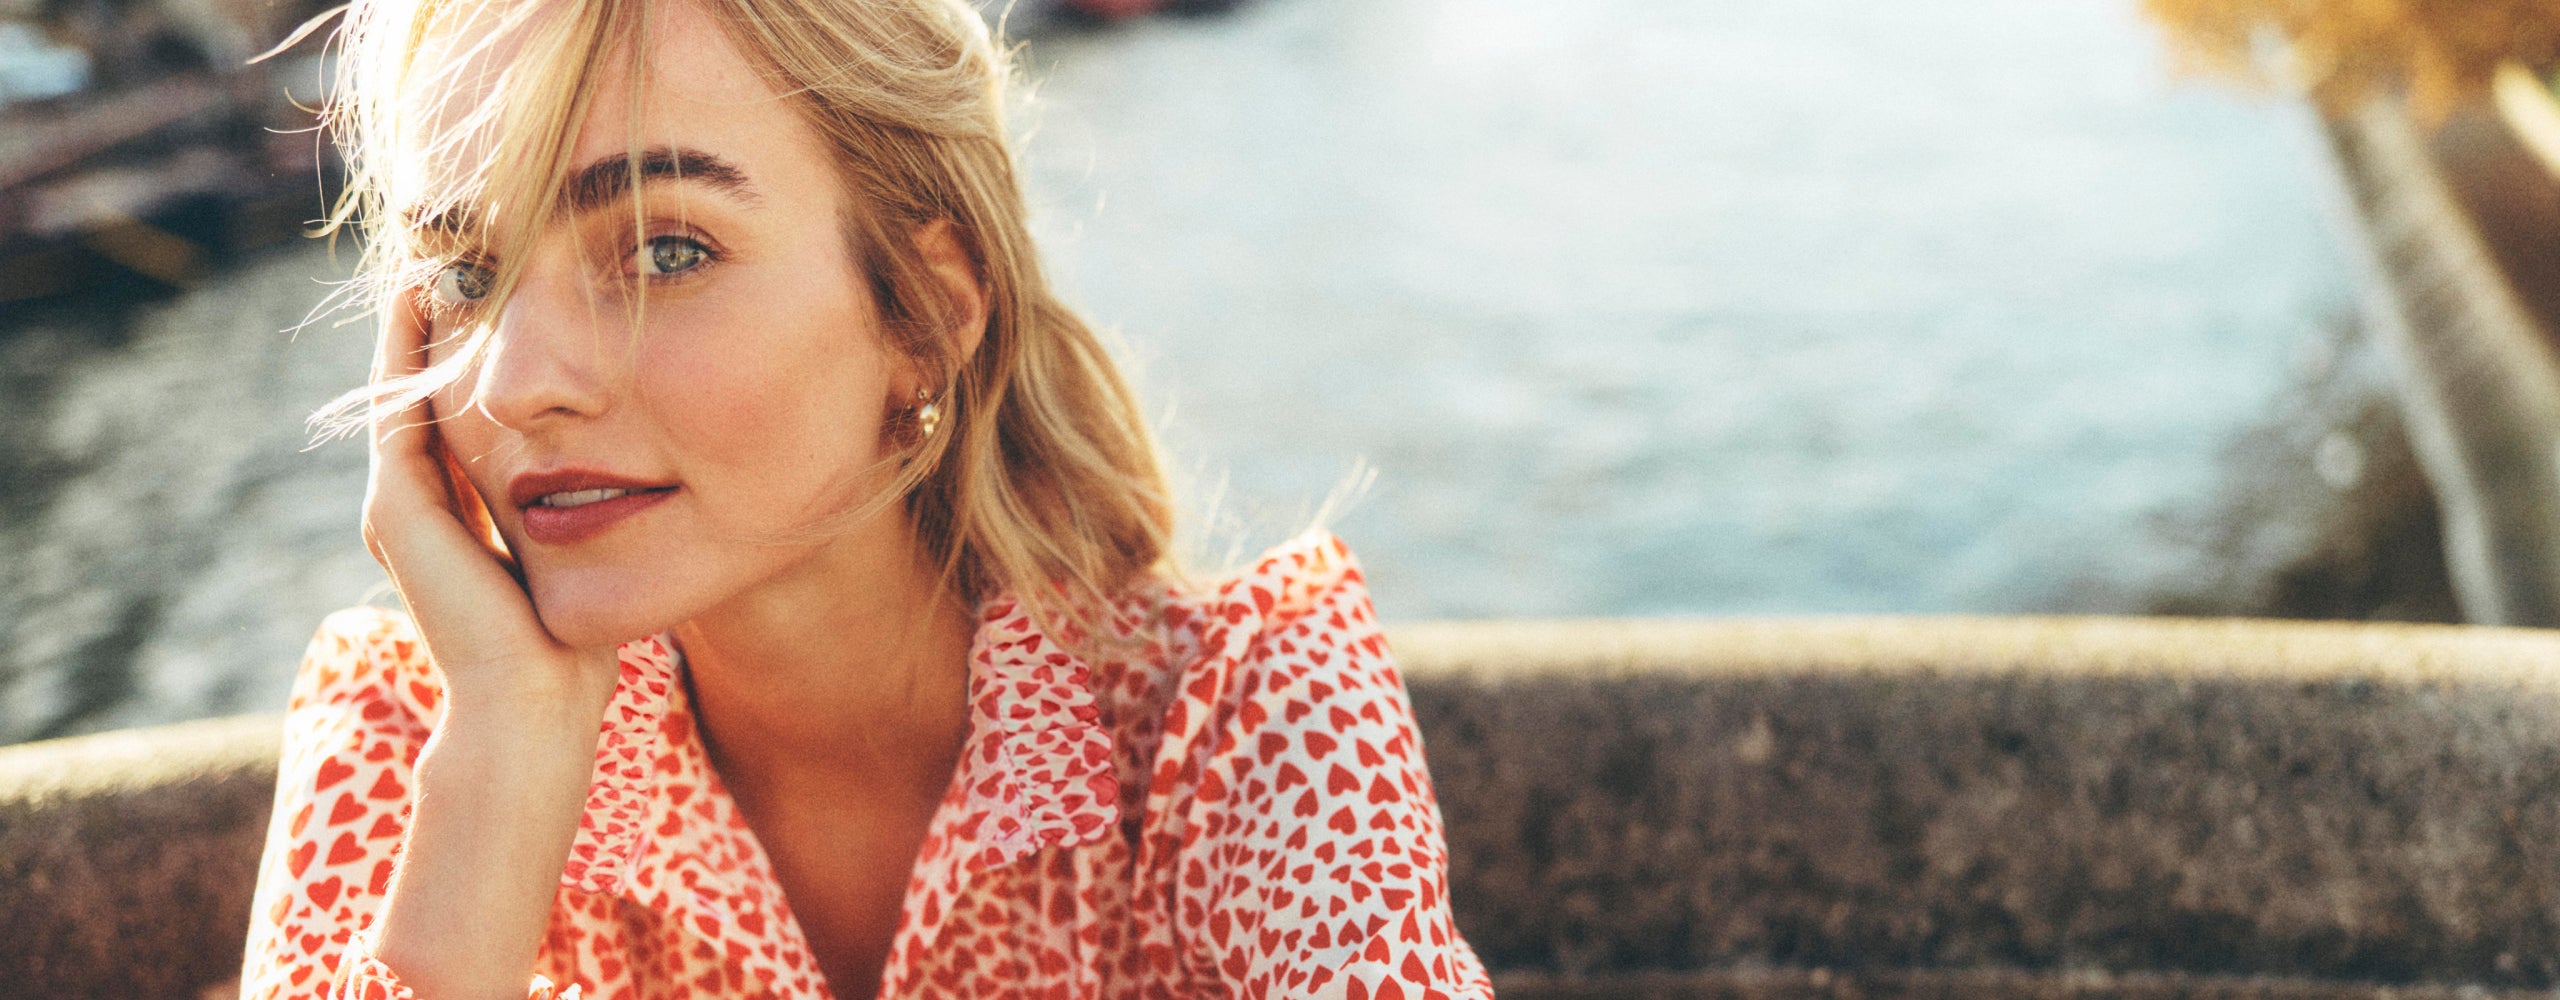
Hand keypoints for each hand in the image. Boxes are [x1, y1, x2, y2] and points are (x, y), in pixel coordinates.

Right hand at [359, 290, 624, 999]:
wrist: (538, 705)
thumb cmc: (580, 644)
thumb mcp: (591, 547)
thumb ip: (595, 502)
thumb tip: (652, 459)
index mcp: (460, 509)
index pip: (462, 408)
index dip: (482, 346)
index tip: (511, 284)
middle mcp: (417, 500)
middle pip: (426, 383)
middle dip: (447, 316)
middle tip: (466, 240)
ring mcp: (397, 502)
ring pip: (404, 383)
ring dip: (422, 316)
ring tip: (443, 244)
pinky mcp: (397, 508)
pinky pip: (398, 404)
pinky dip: (410, 346)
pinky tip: (432, 290)